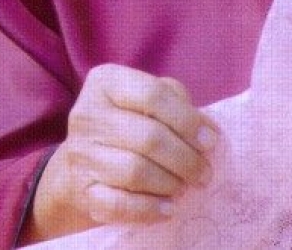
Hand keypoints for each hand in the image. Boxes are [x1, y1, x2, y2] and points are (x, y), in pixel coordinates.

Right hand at [18, 64, 218, 242]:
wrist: (85, 160)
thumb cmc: (130, 120)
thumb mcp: (150, 99)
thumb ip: (178, 104)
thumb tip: (208, 131)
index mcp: (106, 82)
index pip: (153, 95)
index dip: (188, 120)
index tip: (211, 140)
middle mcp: (87, 115)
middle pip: (148, 137)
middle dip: (185, 158)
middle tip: (204, 172)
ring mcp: (80, 154)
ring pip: (135, 172)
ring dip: (170, 183)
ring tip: (185, 186)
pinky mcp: (81, 191)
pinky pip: (120, 204)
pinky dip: (150, 209)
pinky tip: (169, 208)